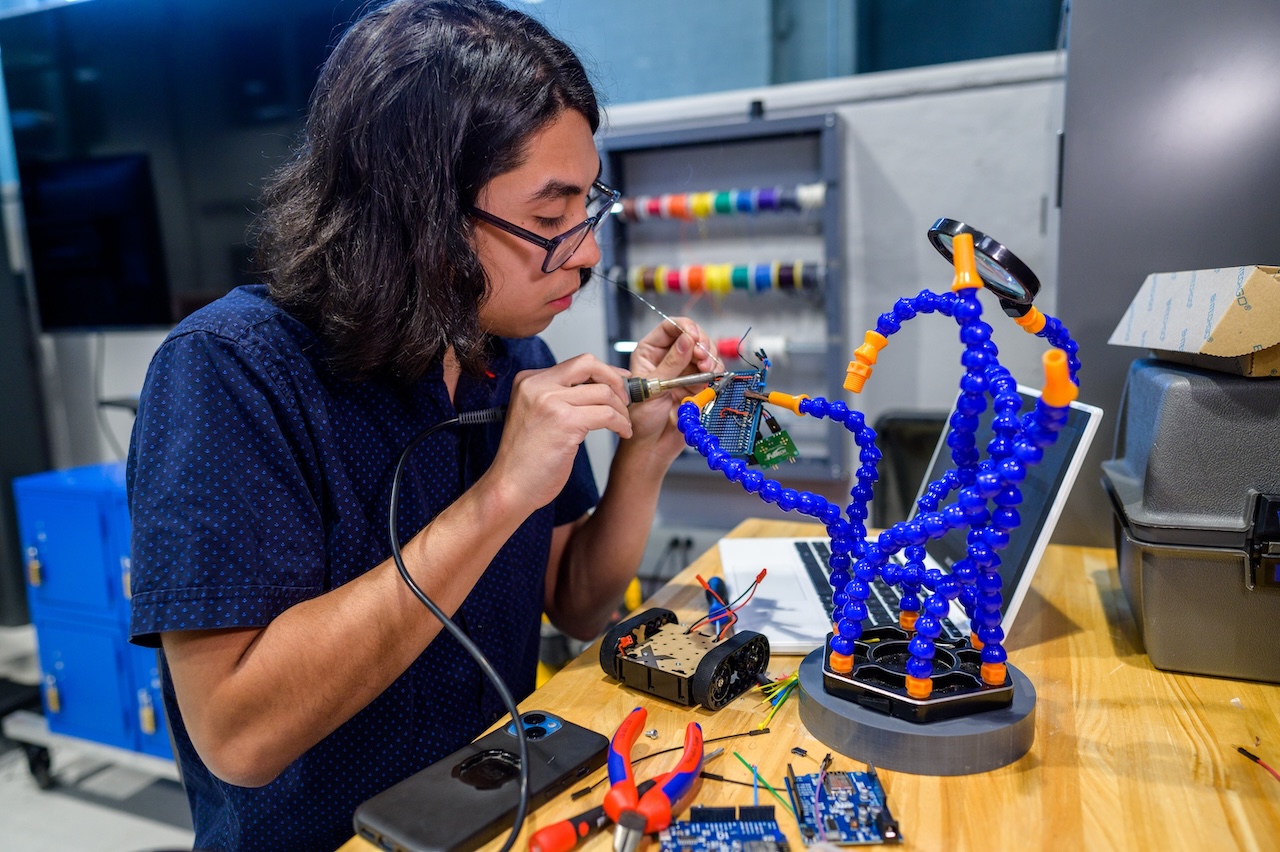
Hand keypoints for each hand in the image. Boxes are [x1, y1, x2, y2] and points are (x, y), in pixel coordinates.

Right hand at [485, 354, 629, 513]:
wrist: (510, 486)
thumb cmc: (525, 459)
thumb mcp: (537, 415)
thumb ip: (560, 397)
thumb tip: (598, 386)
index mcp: (529, 381)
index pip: (576, 364)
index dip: (604, 372)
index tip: (620, 382)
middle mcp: (537, 385)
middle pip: (589, 364)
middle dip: (615, 380)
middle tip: (626, 399)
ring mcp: (550, 402)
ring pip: (603, 392)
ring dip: (621, 410)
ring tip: (623, 424)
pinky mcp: (565, 422)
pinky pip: (607, 415)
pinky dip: (621, 424)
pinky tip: (622, 433)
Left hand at [625, 317, 719, 457]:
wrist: (653, 445)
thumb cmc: (642, 418)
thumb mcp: (652, 387)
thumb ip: (671, 364)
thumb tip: (686, 341)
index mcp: (651, 352)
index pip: (670, 327)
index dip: (684, 327)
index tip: (694, 337)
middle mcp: (670, 357)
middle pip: (693, 336)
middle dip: (702, 343)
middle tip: (703, 356)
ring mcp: (686, 369)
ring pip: (706, 351)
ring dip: (711, 357)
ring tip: (708, 369)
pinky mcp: (700, 383)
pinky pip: (714, 370)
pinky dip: (717, 371)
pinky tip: (713, 376)